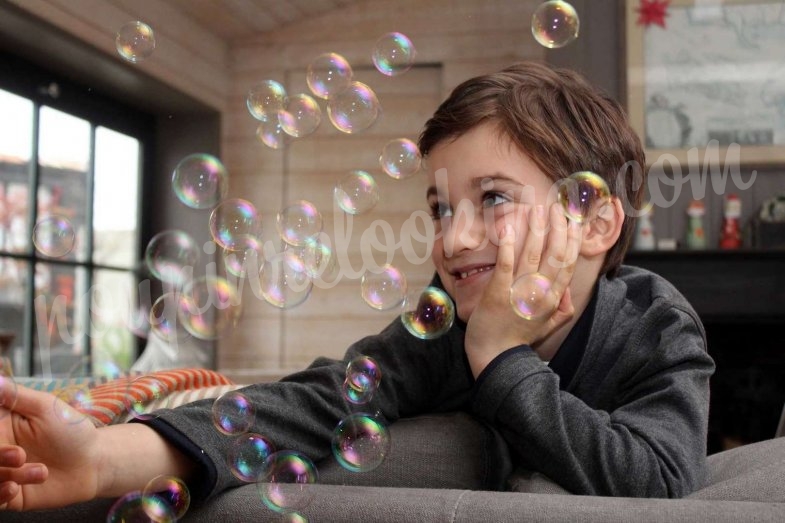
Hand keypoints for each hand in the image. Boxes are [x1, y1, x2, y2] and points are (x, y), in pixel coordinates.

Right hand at [0, 379, 100, 510]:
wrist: (93, 462)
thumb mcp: (46, 407)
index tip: (1, 435)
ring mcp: (1, 471)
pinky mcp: (9, 494)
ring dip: (5, 475)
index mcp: (1, 424)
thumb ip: (16, 396)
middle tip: (19, 456)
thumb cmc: (71, 430)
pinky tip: (16, 489)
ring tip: (40, 471)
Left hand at [465, 203, 580, 376]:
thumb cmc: (519, 339)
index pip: (568, 263)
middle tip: (557, 207)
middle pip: (555, 254)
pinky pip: (506, 264)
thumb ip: (563, 309)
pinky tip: (511, 227)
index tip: (574, 221)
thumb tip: (568, 291)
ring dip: (536, 229)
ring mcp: (519, 292)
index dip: (572, 240)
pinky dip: (510, 245)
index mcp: (554, 299)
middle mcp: (541, 293)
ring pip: (533, 254)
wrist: (495, 356)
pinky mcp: (498, 292)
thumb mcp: (549, 326)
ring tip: (537, 208)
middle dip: (558, 227)